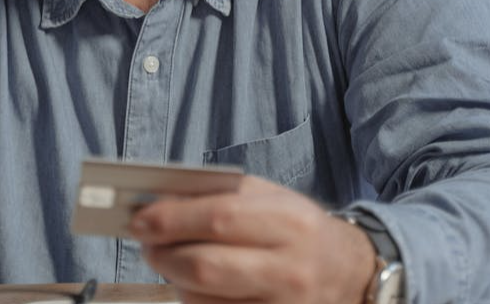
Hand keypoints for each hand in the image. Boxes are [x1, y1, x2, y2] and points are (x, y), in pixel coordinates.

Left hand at [130, 176, 375, 303]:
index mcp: (291, 223)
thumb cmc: (300, 231)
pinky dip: (194, 300)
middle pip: (205, 266)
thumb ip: (220, 195)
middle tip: (146, 243)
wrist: (349, 274)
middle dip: (163, 253)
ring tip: (172, 260)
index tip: (139, 218)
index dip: (171, 219)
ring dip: (174, 279)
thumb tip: (159, 201)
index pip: (219, 219)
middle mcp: (290, 270)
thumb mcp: (272, 198)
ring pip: (203, 299)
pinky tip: (194, 285)